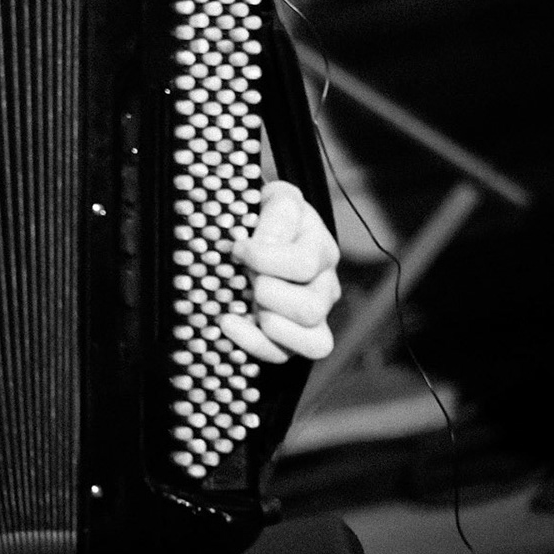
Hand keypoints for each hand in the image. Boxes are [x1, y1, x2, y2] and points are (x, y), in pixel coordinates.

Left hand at [221, 180, 340, 362]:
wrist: (249, 234)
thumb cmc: (261, 215)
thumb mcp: (271, 197)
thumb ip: (278, 208)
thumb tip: (266, 241)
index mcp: (320, 247)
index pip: (304, 264)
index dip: (264, 258)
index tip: (237, 247)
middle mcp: (325, 285)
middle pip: (310, 307)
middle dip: (266, 292)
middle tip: (245, 275)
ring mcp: (315, 316)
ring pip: (313, 341)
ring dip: (268, 319)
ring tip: (247, 299)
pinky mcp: (295, 339)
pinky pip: (286, 355)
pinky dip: (254, 343)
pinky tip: (228, 322)